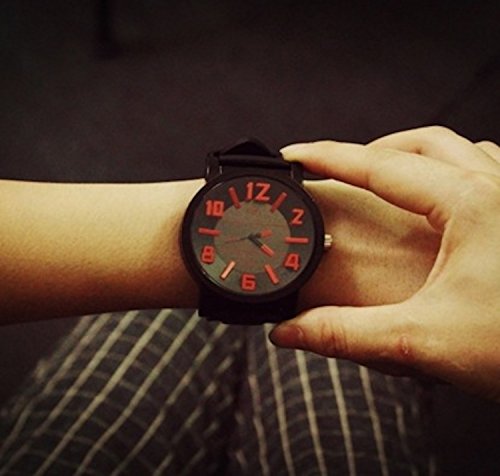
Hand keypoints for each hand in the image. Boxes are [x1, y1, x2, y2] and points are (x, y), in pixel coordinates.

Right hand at [270, 126, 499, 400]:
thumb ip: (346, 334)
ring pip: (457, 150)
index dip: (328, 157)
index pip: (379, 166)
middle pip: (420, 144)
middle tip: (335, 167)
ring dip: (410, 155)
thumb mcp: (423, 339)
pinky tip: (436, 197)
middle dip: (369, 151)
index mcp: (470, 204)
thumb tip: (290, 332)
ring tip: (379, 174)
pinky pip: (484, 169)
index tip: (294, 154)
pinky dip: (448, 172)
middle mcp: (498, 187)